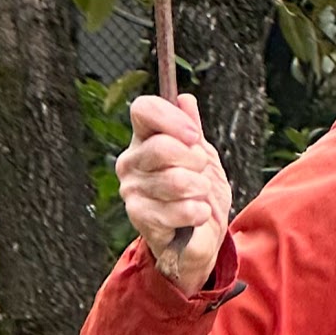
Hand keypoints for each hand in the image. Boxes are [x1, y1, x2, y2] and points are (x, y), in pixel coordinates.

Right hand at [116, 94, 232, 294]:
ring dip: (200, 189)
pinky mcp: (139, 216)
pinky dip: (198, 212)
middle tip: (201, 172)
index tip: (194, 136)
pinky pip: (179, 208)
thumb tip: (184, 99)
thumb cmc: (199, 192)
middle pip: (163, 147)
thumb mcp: (203, 155)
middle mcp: (132, 161)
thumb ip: (191, 129)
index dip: (172, 118)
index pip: (144, 109)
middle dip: (195, 161)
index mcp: (145, 139)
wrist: (201, 235)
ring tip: (199, 195)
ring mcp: (132, 189)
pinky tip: (196, 215)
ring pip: (176, 180)